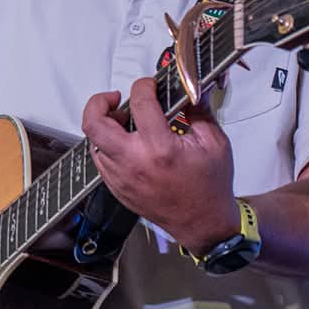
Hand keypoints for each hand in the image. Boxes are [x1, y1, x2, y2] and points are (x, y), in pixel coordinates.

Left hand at [81, 77, 239, 256]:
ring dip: (105, 125)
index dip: (143, 85)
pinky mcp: (117, 189)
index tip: (150, 85)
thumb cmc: (210, 185)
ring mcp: (121, 178)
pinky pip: (100, 160)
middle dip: (99, 102)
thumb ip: (197, 110)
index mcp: (159, 147)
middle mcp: (133, 162)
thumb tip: (189, 88)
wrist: (204, 223)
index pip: (139, 102)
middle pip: (94, 123)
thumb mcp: (214, 142)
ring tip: (125, 122)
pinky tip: (126, 143)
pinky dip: (107, 146)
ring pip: (94, 142)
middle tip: (116, 98)